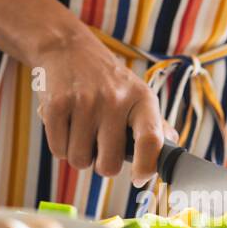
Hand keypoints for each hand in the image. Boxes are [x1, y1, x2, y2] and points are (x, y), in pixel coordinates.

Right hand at [32, 30, 172, 185]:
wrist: (68, 49)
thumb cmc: (107, 81)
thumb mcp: (136, 94)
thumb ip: (154, 126)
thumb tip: (170, 151)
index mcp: (141, 99)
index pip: (151, 140)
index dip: (146, 167)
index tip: (138, 178)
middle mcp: (115, 99)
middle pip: (108, 165)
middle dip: (101, 163)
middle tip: (99, 144)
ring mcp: (84, 102)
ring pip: (79, 161)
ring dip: (78, 154)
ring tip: (81, 129)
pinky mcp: (56, 105)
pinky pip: (57, 151)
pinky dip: (60, 145)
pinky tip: (65, 124)